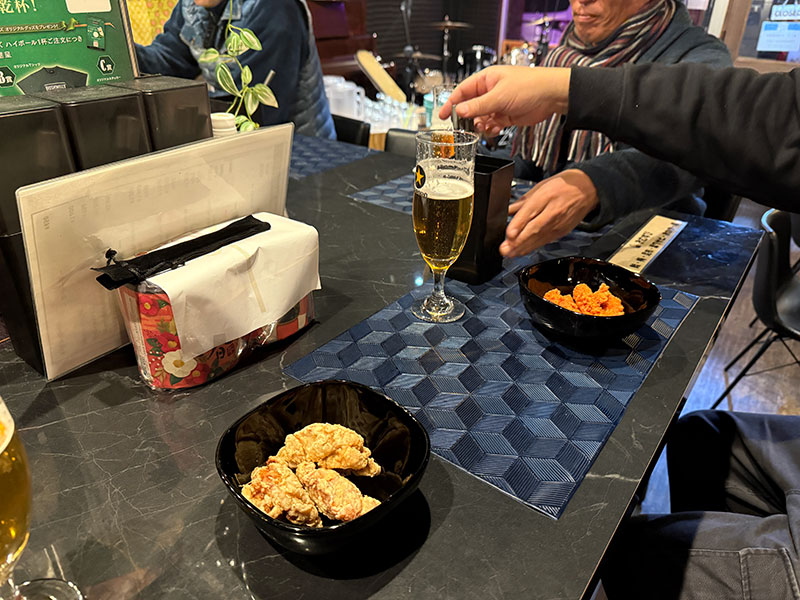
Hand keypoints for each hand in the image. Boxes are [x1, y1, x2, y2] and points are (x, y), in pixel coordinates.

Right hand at [437, 66, 571, 135]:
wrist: (552, 96)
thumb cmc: (530, 86)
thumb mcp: (499, 96)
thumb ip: (478, 106)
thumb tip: (460, 111)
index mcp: (486, 79)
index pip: (462, 91)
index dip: (451, 103)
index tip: (442, 115)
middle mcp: (490, 91)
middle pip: (470, 106)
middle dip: (466, 118)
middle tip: (462, 127)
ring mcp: (498, 104)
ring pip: (480, 118)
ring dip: (479, 125)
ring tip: (483, 128)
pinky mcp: (506, 116)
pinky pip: (491, 125)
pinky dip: (490, 129)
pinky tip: (493, 130)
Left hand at [500, 170, 598, 257]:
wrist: (587, 189)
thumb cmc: (563, 186)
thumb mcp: (540, 187)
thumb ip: (522, 201)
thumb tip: (507, 210)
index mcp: (546, 196)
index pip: (530, 212)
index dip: (518, 225)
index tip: (509, 235)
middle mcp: (553, 211)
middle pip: (534, 229)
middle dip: (518, 242)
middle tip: (505, 249)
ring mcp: (558, 223)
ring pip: (539, 238)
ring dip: (523, 248)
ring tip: (510, 253)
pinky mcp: (562, 232)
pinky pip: (544, 241)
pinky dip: (532, 247)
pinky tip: (522, 251)